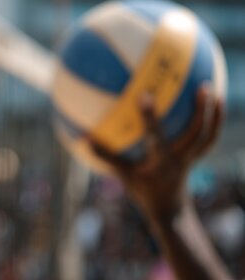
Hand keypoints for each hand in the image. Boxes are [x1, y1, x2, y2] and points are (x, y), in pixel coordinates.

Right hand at [90, 85, 223, 217]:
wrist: (169, 211)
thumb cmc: (142, 191)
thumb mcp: (122, 174)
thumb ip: (106, 156)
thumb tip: (83, 137)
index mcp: (160, 162)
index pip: (155, 137)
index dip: (149, 117)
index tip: (145, 95)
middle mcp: (179, 159)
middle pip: (197, 135)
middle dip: (201, 111)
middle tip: (203, 86)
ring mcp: (191, 158)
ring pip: (208, 136)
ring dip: (215, 115)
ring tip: (216, 92)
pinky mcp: (196, 157)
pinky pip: (208, 139)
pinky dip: (214, 122)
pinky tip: (214, 105)